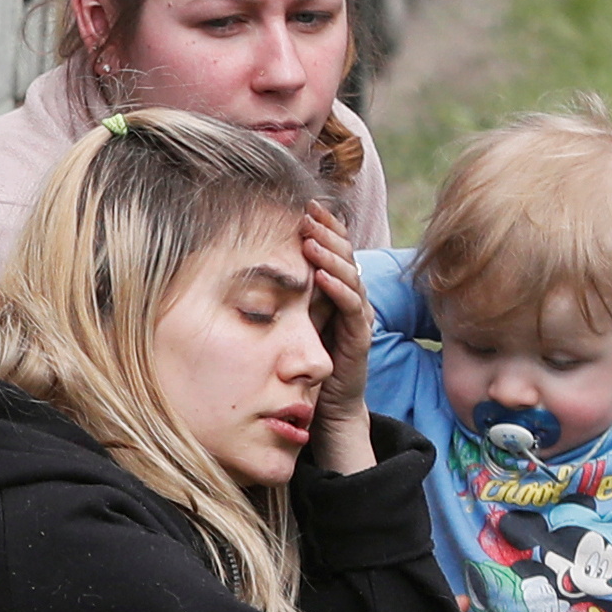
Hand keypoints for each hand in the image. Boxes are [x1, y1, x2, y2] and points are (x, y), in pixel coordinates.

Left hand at [299, 207, 374, 473]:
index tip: (304, 205)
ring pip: (350, 275)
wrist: (327, 407)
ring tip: (312, 238)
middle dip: (327, 231)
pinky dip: (338, 288)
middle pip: (345, 255)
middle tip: (309, 212)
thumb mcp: (292, 318)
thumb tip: (250, 263)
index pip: (334, 249)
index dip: (323, 226)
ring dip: (331, 255)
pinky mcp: (360, 338)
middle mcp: (351, 298)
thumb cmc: (306, 361)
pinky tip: (323, 276)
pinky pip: (353, 307)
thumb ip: (285, 293)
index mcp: (335, 290)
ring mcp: (359, 317)